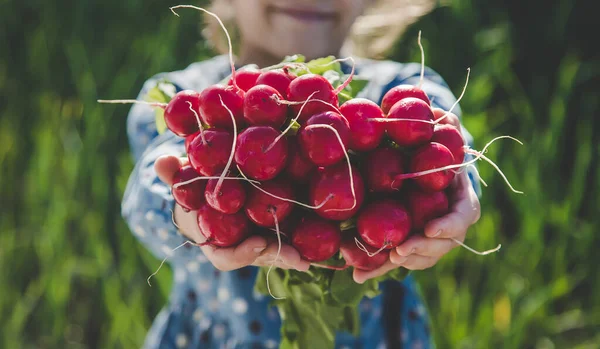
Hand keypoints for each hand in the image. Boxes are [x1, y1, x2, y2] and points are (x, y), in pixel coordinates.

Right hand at [154, 155, 309, 271]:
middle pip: (261, 258)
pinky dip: (307, 240)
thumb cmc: (196, 192)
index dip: (243, 254)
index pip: (227, 257)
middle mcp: (241, 246)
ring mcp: (260, 241)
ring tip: (315, 256)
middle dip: (279, 257)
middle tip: (297, 258)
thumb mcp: (184, 184)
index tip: (257, 244)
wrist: (210, 196)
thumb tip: (163, 162)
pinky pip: (292, 238)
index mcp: (217, 241)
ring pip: (280, 252)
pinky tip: (328, 239)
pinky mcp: (276, 231)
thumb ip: (174, 176)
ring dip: (297, 254)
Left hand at [353, 109, 480, 282]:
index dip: (449, 225)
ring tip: (373, 265)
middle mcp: (447, 224)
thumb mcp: (441, 132)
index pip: (463, 216)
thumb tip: (439, 114)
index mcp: (460, 199)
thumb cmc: (435, 148)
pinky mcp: (405, 243)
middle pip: (440, 246)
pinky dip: (375, 269)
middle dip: (420, 251)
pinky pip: (393, 260)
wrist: (422, 167)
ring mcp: (427, 238)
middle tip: (400, 251)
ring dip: (396, 264)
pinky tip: (356, 275)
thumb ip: (444, 124)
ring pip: (418, 258)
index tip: (431, 229)